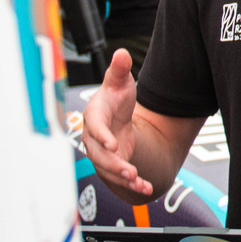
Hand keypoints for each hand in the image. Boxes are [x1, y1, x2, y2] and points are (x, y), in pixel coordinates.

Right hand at [80, 48, 151, 196]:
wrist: (116, 115)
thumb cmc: (115, 97)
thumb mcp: (119, 82)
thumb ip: (119, 70)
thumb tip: (122, 53)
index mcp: (94, 115)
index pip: (94, 126)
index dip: (101, 135)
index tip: (112, 144)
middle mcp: (94, 137)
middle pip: (99, 154)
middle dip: (113, 164)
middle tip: (129, 171)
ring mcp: (102, 152)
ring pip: (108, 169)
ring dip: (123, 177)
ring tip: (140, 182)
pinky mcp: (112, 163)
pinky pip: (118, 176)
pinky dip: (132, 183)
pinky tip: (146, 188)